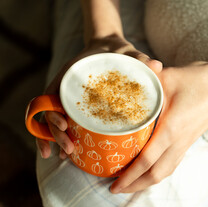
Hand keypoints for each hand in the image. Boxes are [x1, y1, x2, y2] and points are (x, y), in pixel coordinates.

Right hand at [36, 34, 162, 158]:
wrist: (109, 50)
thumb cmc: (116, 52)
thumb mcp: (127, 53)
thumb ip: (139, 58)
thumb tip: (157, 65)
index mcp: (70, 77)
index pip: (51, 96)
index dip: (52, 112)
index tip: (64, 125)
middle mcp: (63, 90)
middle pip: (50, 114)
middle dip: (56, 134)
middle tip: (70, 148)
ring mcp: (66, 100)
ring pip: (52, 123)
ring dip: (55, 141)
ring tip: (66, 156)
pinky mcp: (75, 109)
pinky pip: (60, 125)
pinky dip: (55, 141)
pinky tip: (58, 156)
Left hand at [110, 62, 207, 192]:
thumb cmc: (199, 81)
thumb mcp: (168, 77)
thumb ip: (145, 79)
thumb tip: (125, 78)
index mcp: (171, 129)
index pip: (146, 160)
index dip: (128, 175)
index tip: (114, 184)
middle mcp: (178, 142)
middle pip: (154, 174)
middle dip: (134, 186)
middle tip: (115, 188)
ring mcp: (185, 144)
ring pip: (164, 172)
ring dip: (145, 182)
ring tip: (129, 184)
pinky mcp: (188, 142)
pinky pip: (171, 164)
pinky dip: (157, 173)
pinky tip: (148, 171)